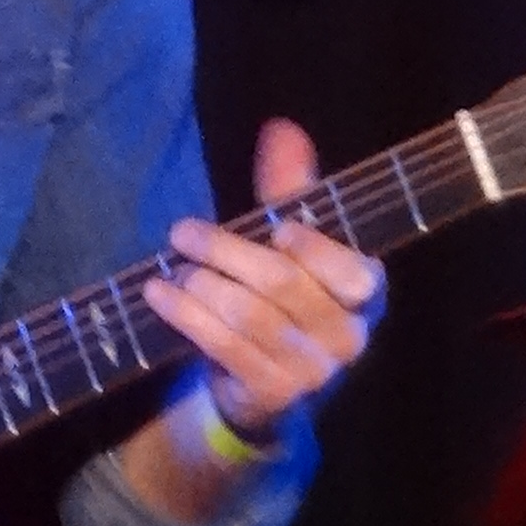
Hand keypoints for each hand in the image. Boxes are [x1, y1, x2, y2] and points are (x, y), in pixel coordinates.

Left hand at [142, 114, 384, 439]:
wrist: (268, 386)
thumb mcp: (291, 244)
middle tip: (183, 232)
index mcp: (364, 296)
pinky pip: (226, 347)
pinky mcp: (272, 395)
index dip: (320, 253)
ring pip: (250, 317)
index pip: (356, 276)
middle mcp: (347, 338)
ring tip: (174, 265)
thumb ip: (290, 190)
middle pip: (284, 286)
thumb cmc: (284, 297)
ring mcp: (312, 374)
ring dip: (203, 285)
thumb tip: (282, 130)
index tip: (281, 229)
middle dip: (227, 252)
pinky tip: (161, 293)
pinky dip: (188, 316)